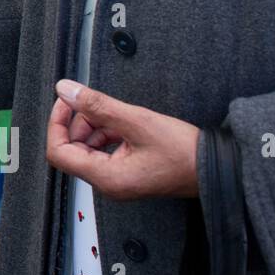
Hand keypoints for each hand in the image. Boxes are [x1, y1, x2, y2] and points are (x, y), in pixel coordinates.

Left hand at [45, 80, 200, 199]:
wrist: (218, 169)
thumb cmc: (184, 152)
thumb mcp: (137, 120)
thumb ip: (97, 105)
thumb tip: (66, 90)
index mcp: (106, 178)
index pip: (58, 152)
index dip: (57, 123)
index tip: (66, 101)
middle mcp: (108, 184)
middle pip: (72, 149)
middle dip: (78, 122)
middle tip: (94, 102)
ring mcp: (118, 180)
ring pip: (88, 148)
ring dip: (94, 126)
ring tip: (116, 113)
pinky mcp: (128, 173)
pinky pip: (105, 151)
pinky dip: (108, 133)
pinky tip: (124, 123)